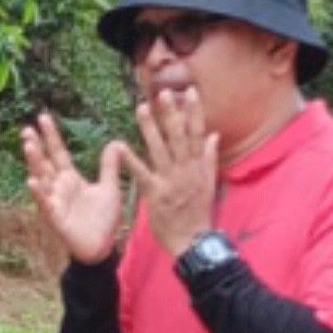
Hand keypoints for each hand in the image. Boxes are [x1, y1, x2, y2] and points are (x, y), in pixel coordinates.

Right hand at [22, 110, 131, 266]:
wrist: (102, 248)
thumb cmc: (103, 221)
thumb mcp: (110, 187)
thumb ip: (109, 166)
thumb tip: (115, 142)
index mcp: (71, 179)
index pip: (58, 153)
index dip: (51, 136)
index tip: (42, 117)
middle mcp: (59, 189)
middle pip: (45, 163)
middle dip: (36, 146)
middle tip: (28, 128)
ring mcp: (56, 203)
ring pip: (42, 180)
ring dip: (34, 163)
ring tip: (28, 145)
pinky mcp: (56, 219)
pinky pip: (46, 205)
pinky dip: (39, 194)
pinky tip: (32, 181)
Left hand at [128, 76, 223, 259]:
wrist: (192, 241)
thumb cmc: (199, 213)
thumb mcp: (209, 183)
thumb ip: (209, 157)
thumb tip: (213, 135)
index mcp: (198, 165)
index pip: (197, 132)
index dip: (194, 111)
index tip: (189, 91)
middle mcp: (185, 169)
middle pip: (178, 136)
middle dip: (171, 114)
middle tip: (163, 92)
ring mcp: (170, 181)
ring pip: (160, 149)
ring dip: (150, 128)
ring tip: (141, 108)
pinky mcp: (155, 195)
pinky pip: (142, 174)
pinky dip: (131, 161)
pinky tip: (120, 147)